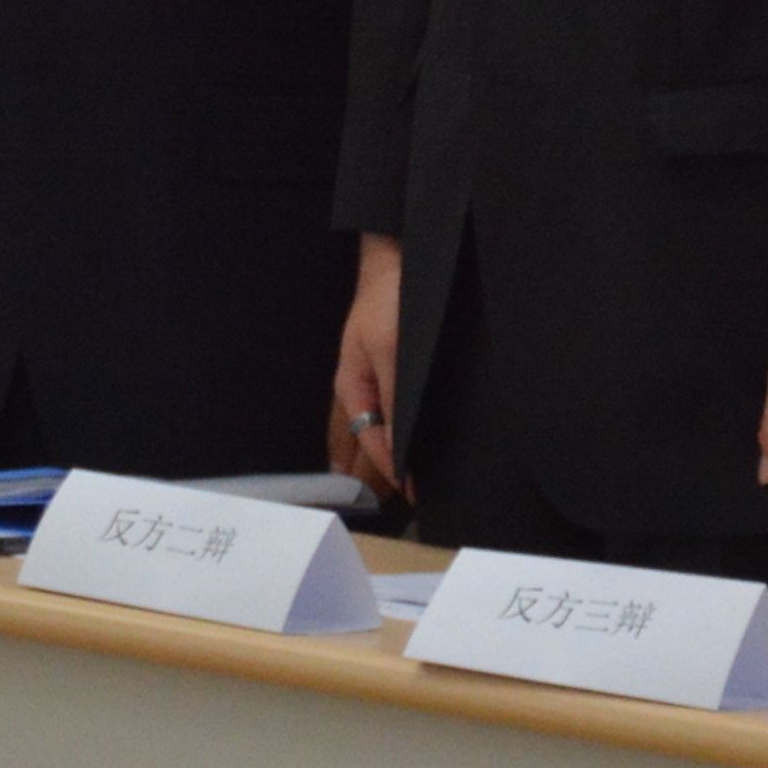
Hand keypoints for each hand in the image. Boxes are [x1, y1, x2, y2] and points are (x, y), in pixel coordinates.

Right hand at [328, 234, 408, 500]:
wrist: (398, 260)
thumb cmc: (390, 302)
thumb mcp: (393, 352)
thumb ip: (395, 402)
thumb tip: (398, 452)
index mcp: (351, 389)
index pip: (368, 444)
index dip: (391, 473)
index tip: (417, 495)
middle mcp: (356, 392)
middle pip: (358, 446)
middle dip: (374, 476)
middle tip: (401, 506)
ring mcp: (368, 383)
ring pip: (366, 435)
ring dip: (379, 462)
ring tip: (398, 493)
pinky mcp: (385, 374)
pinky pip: (379, 417)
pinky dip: (387, 439)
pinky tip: (401, 451)